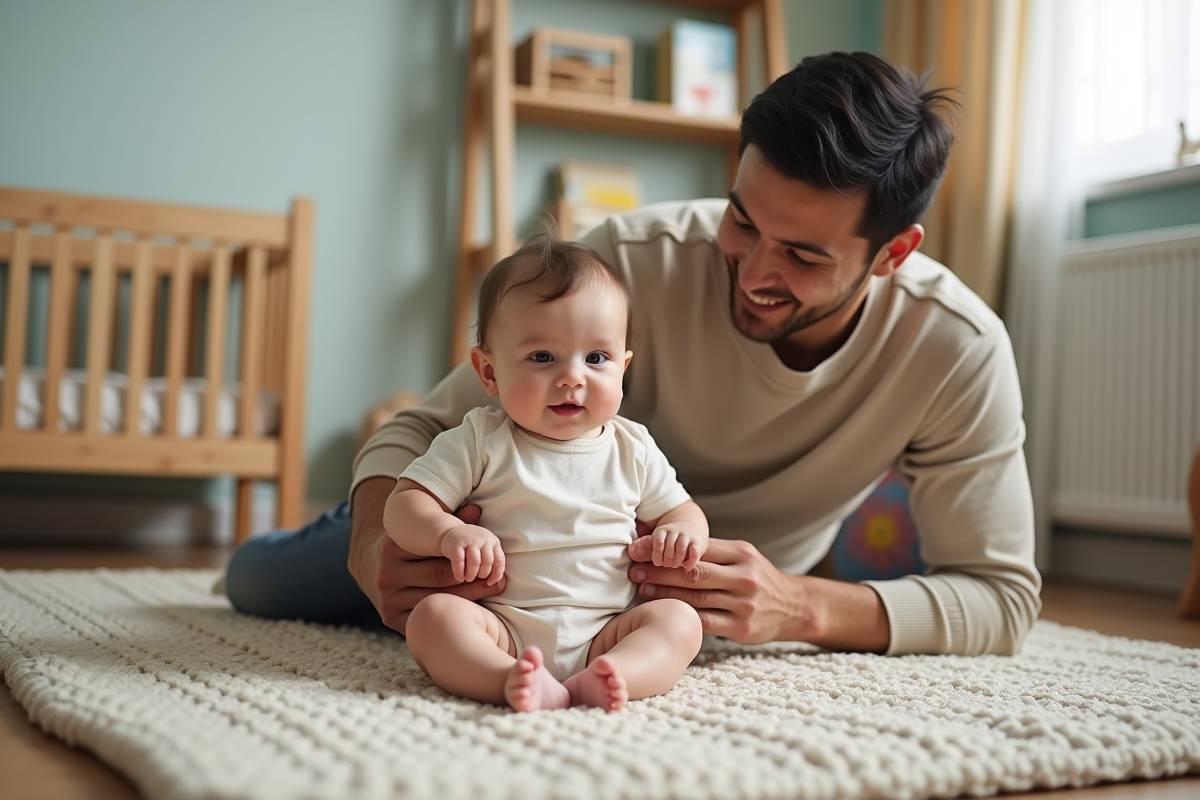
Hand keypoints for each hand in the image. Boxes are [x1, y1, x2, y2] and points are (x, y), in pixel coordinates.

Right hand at [350, 478, 503, 634]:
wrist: (376, 572)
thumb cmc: (412, 549)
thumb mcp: (424, 532)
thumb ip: (449, 522)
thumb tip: (476, 510)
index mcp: (391, 548)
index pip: (437, 552)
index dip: (467, 556)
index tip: (490, 559)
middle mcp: (386, 574)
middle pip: (438, 577)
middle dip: (472, 580)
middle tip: (500, 582)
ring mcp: (387, 600)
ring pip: (437, 600)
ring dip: (468, 600)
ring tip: (491, 597)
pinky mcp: (391, 620)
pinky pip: (429, 618)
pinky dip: (451, 616)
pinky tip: (470, 614)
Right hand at [439, 524, 504, 584]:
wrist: (451, 532)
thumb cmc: (471, 546)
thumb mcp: (484, 548)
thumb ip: (491, 560)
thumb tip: (494, 582)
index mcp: (493, 541)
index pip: (499, 561)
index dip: (496, 575)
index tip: (489, 583)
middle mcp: (483, 538)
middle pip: (487, 562)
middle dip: (482, 574)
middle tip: (475, 578)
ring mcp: (470, 540)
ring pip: (475, 562)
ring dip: (471, 574)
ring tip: (467, 578)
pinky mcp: (456, 544)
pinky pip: (460, 562)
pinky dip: (460, 573)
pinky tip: (459, 578)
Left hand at [628, 520, 706, 569]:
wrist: (690, 529)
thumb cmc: (668, 541)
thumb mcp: (656, 541)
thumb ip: (644, 547)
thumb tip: (631, 551)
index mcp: (662, 531)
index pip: (657, 542)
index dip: (657, 555)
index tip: (657, 563)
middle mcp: (675, 531)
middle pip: (669, 547)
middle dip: (667, 560)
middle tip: (666, 565)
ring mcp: (687, 536)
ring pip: (681, 549)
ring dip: (676, 561)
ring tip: (675, 566)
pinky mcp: (698, 543)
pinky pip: (695, 552)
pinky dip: (690, 562)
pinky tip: (686, 567)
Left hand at [628, 538, 803, 644]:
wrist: (794, 607)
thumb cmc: (758, 577)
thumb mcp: (743, 556)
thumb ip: (712, 551)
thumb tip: (666, 541)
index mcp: (742, 553)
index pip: (697, 548)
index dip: (666, 548)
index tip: (641, 549)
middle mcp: (745, 577)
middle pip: (693, 572)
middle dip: (659, 570)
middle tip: (635, 568)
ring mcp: (744, 605)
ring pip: (695, 598)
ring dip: (664, 593)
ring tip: (642, 588)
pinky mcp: (742, 629)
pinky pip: (704, 622)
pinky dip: (682, 616)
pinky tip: (665, 611)